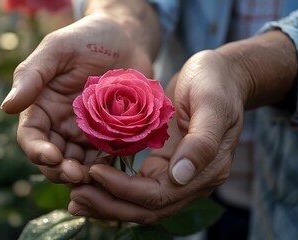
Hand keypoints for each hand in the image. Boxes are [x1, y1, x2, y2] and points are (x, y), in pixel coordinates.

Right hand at [0, 13, 153, 183]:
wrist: (125, 40)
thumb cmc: (87, 40)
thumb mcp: (56, 50)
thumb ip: (32, 76)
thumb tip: (7, 107)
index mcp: (42, 107)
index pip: (31, 136)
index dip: (37, 151)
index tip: (52, 156)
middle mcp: (62, 124)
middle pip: (53, 157)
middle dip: (60, 169)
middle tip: (74, 173)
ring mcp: (86, 132)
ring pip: (78, 163)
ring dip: (82, 174)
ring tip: (92, 177)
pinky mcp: (110, 134)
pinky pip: (105, 157)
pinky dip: (105, 167)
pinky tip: (110, 170)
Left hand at [68, 50, 245, 222]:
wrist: (221, 75)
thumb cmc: (216, 83)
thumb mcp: (212, 105)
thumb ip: (201, 142)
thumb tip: (180, 177)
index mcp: (206, 171)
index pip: (159, 195)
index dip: (124, 189)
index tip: (94, 172)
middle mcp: (191, 180)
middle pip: (146, 207)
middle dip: (109, 204)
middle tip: (75, 197)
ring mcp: (178, 174)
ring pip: (139, 202)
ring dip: (108, 201)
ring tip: (77, 196)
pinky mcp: (165, 164)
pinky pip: (138, 185)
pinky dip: (114, 187)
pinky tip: (93, 181)